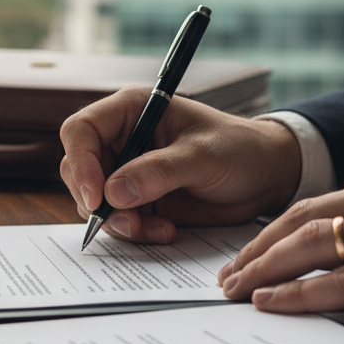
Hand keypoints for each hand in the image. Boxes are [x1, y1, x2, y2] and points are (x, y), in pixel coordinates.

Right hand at [59, 86, 301, 242]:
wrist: (264, 177)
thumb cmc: (239, 150)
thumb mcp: (202, 157)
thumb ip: (158, 172)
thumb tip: (113, 193)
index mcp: (131, 111)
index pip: (81, 131)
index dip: (81, 163)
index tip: (96, 198)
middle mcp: (122, 139)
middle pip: (79, 170)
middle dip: (97, 202)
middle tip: (128, 223)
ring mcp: (127, 171)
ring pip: (93, 201)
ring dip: (118, 222)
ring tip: (156, 229)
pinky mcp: (138, 200)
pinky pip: (117, 220)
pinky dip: (134, 232)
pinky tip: (165, 231)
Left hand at [218, 164, 343, 328]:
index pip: (317, 203)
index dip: (274, 230)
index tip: (248, 253)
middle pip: (303, 219)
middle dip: (256, 250)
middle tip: (227, 276)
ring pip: (314, 245)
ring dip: (265, 270)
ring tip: (236, 292)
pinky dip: (302, 293)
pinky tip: (274, 304)